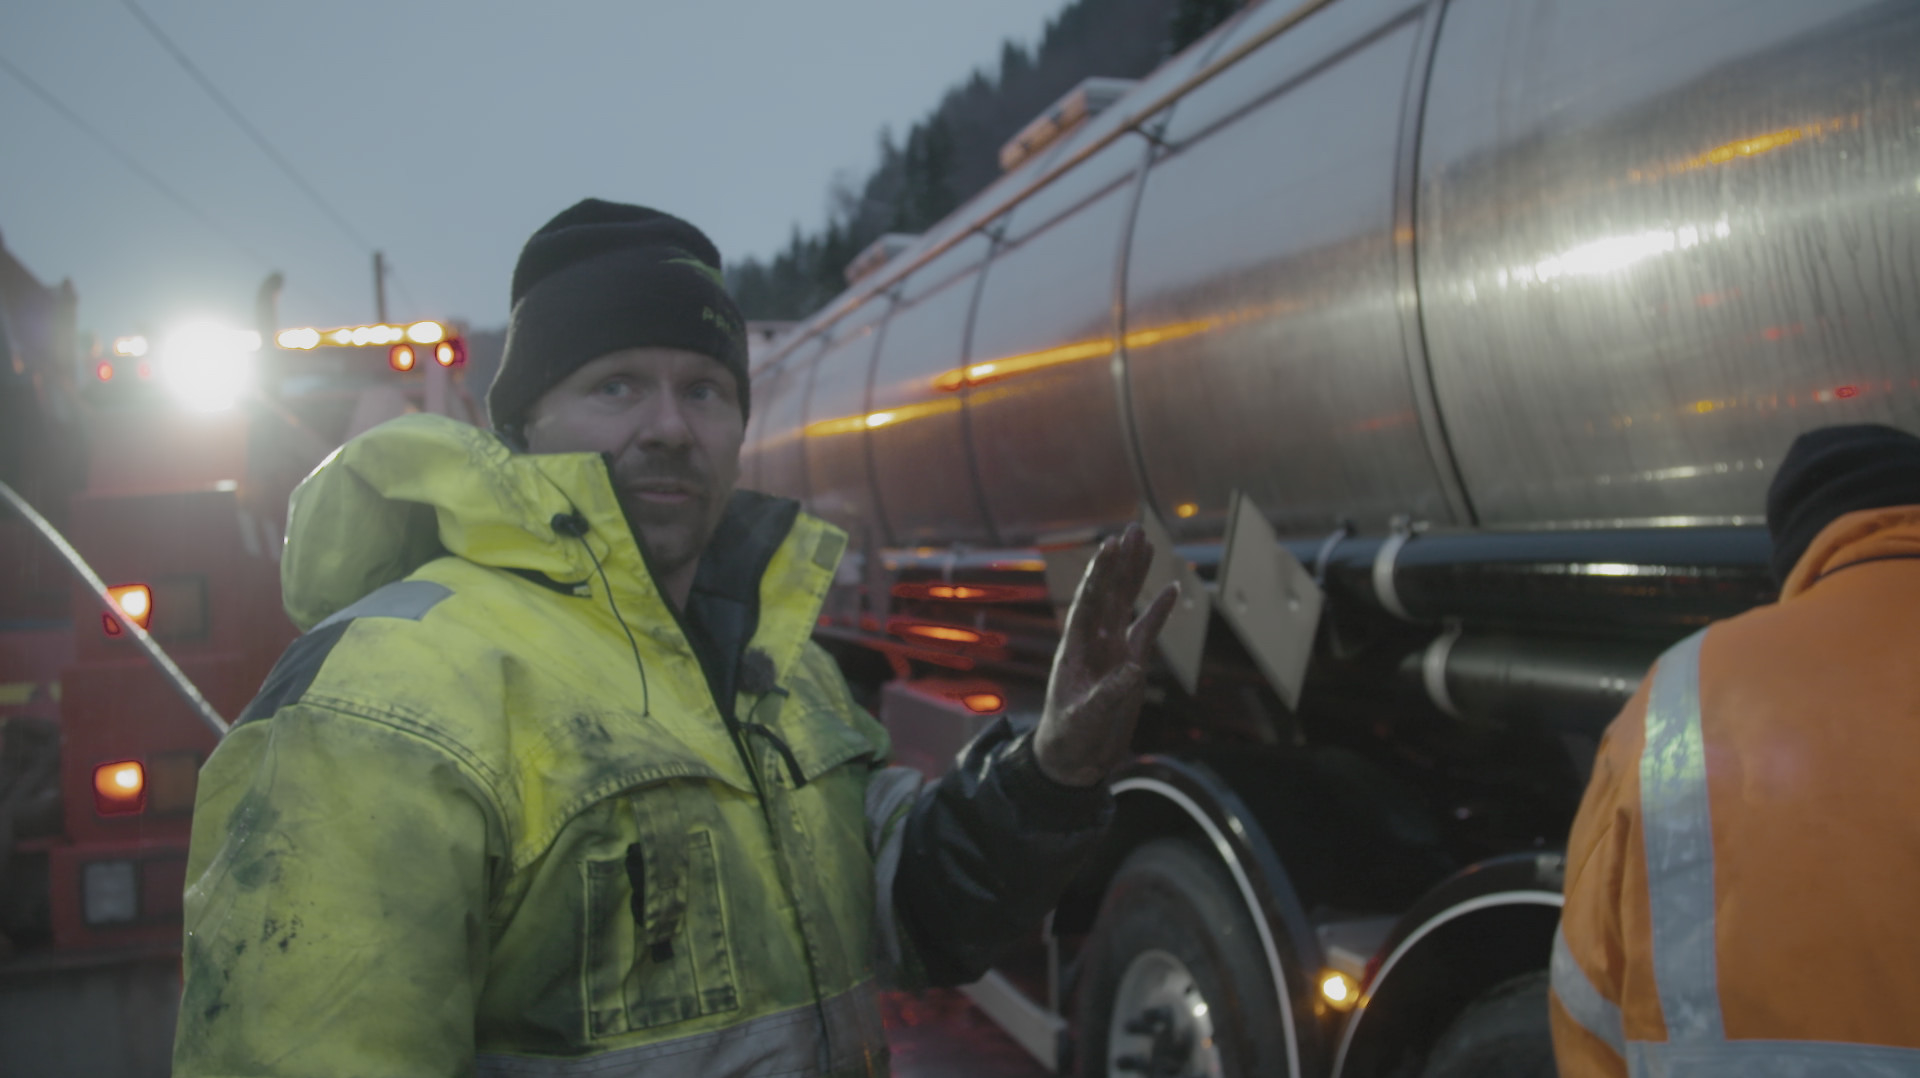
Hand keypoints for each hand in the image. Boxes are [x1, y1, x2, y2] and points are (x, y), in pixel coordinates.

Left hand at [1032, 525, 1179, 786]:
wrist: (1074, 760)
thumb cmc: (1069, 739)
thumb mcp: (1084, 721)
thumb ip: (1106, 696)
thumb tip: (1132, 669)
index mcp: (1076, 649)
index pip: (1088, 604)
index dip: (1099, 575)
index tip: (1109, 547)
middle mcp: (1094, 642)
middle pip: (1108, 594)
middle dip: (1120, 562)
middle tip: (1132, 529)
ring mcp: (1113, 650)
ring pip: (1126, 604)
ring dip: (1136, 574)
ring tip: (1147, 542)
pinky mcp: (1131, 664)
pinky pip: (1147, 631)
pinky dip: (1160, 610)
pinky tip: (1173, 588)